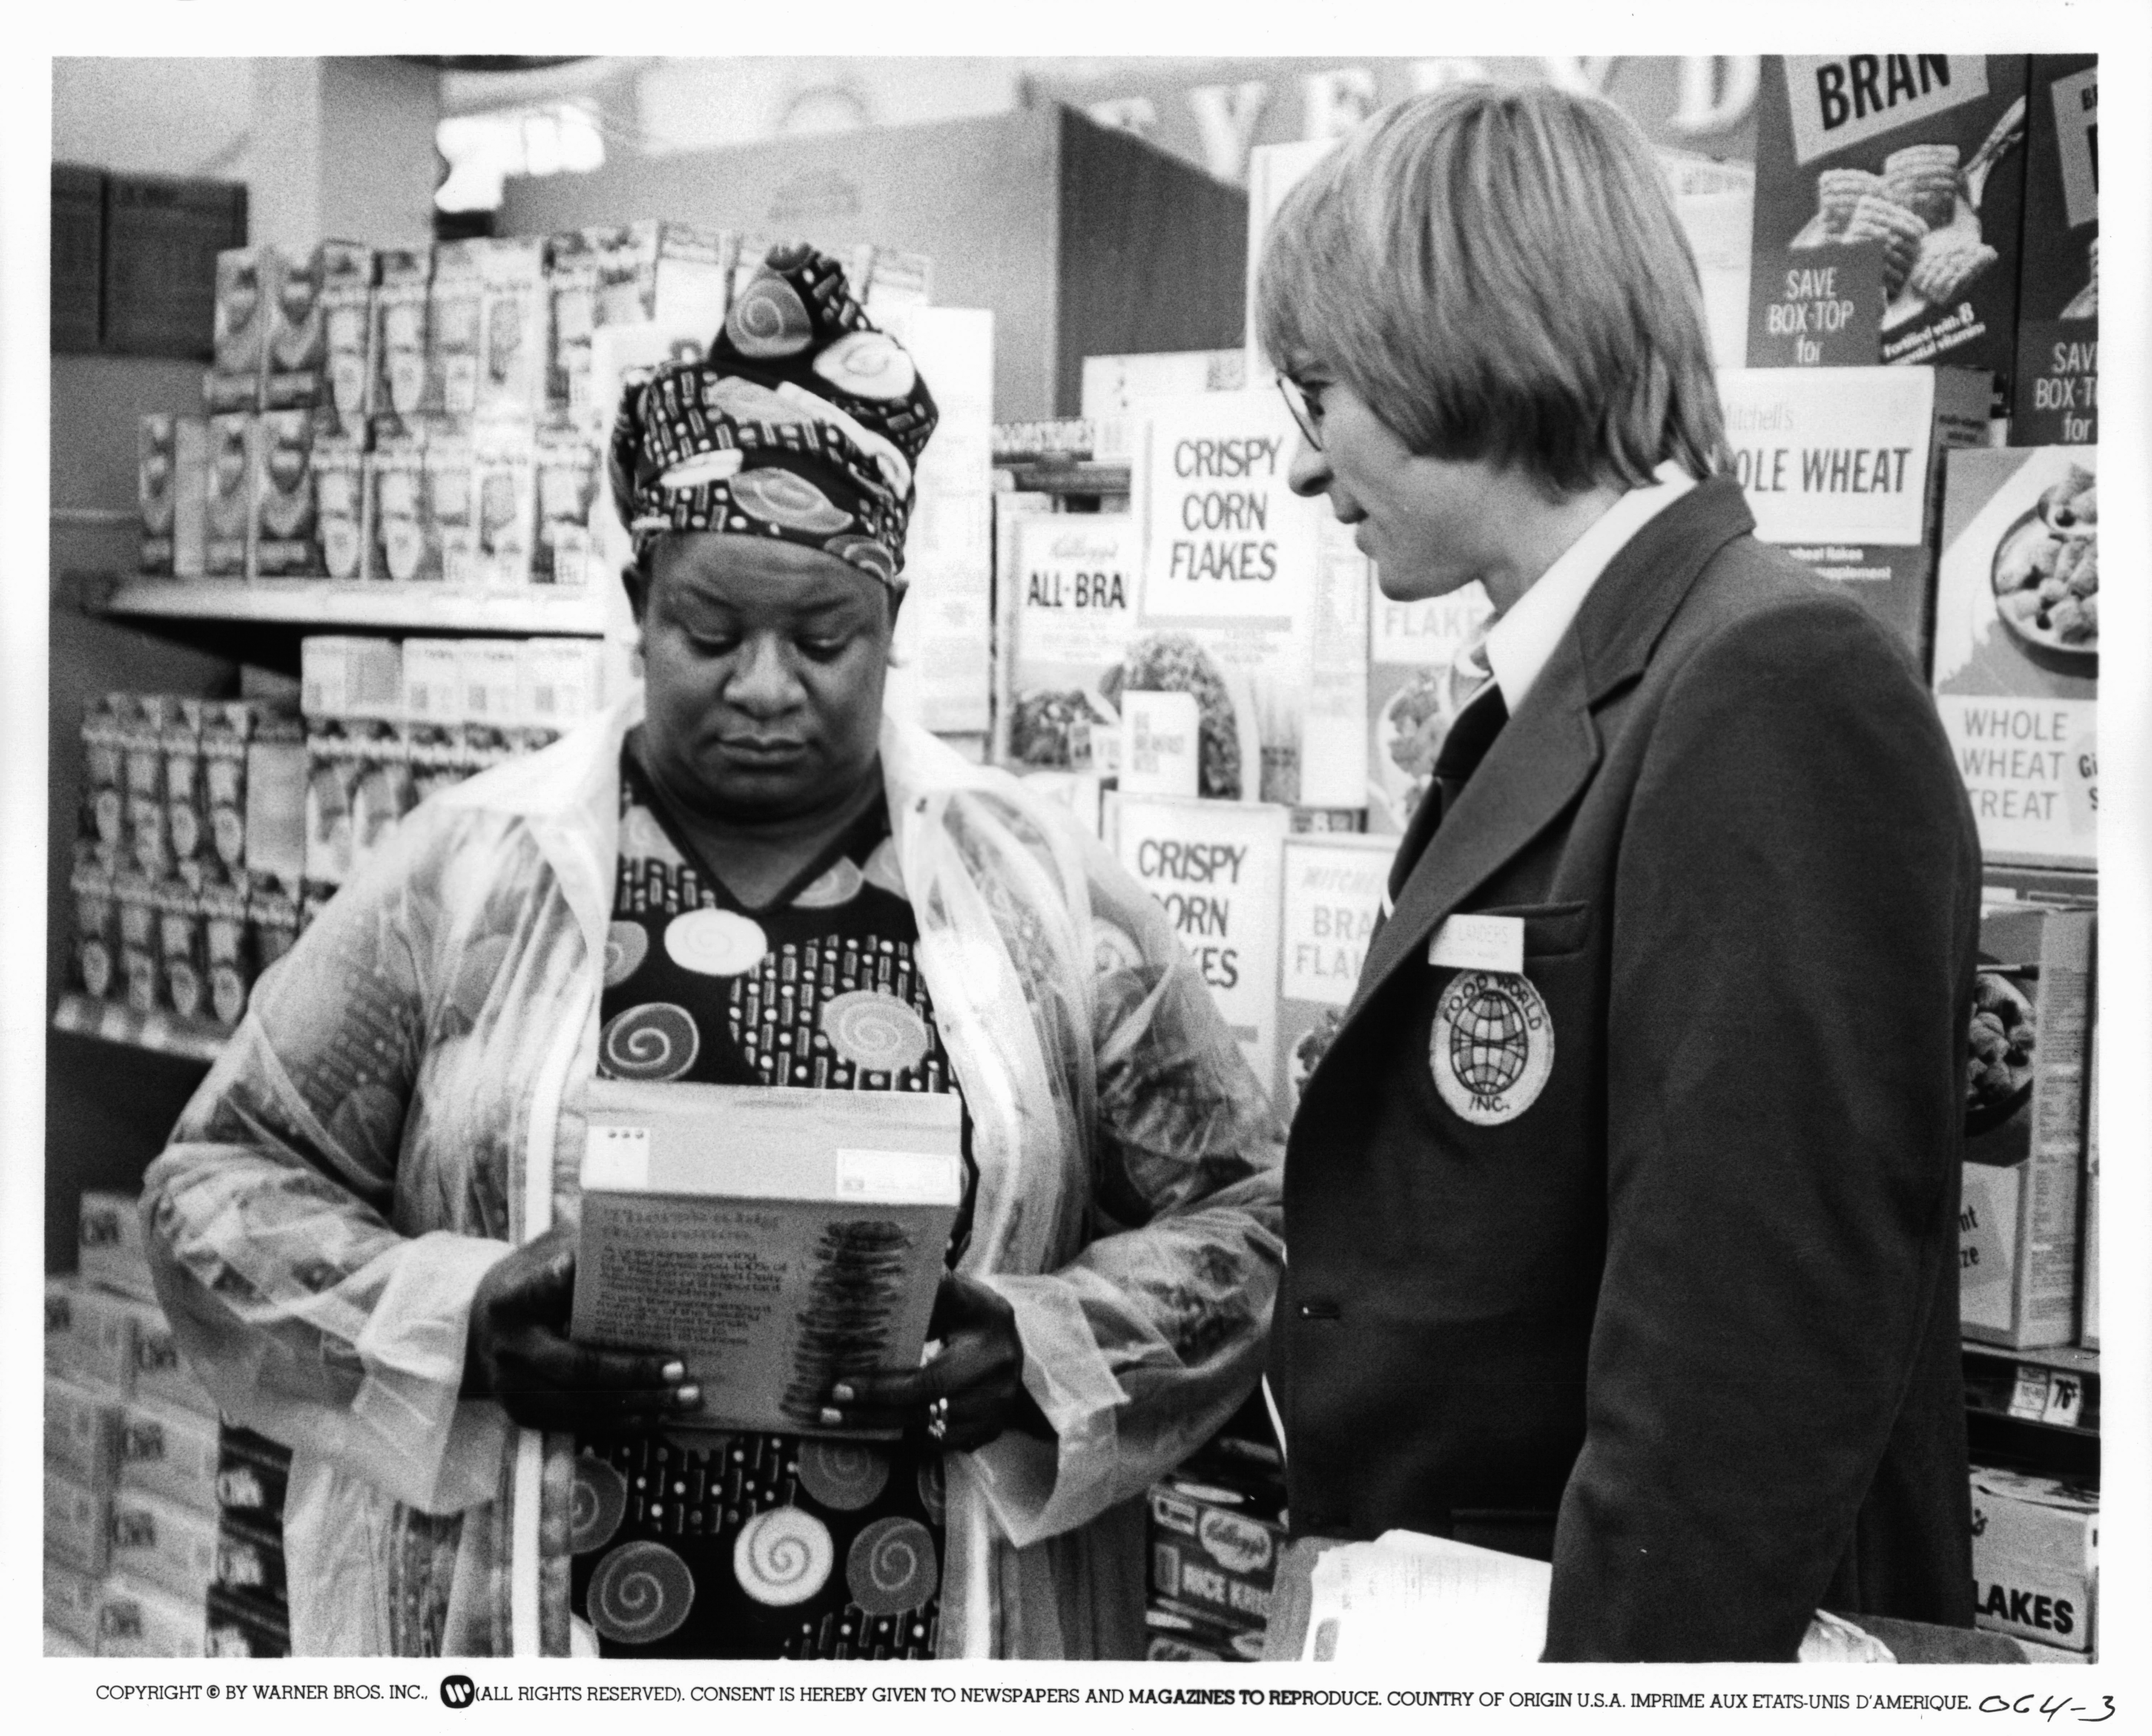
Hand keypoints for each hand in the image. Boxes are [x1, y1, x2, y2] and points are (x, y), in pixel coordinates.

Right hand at [461, 1222, 701, 1432]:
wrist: (486, 1326)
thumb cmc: (534, 1282)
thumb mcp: (547, 1254)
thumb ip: (581, 1247)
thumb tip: (638, 1239)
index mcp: (513, 1300)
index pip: (542, 1288)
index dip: (561, 1281)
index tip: (582, 1269)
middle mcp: (510, 1347)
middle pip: (575, 1365)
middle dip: (632, 1371)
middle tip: (679, 1368)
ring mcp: (512, 1387)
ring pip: (580, 1405)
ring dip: (637, 1405)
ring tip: (683, 1399)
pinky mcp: (522, 1414)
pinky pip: (577, 1425)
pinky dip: (620, 1424)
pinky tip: (657, 1416)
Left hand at [819, 1274, 1050, 1452]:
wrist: (1009, 1339)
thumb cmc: (973, 1311)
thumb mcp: (958, 1293)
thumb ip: (930, 1289)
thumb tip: (886, 1275)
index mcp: (988, 1344)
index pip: (929, 1378)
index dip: (883, 1387)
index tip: (840, 1387)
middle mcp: (999, 1383)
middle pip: (927, 1410)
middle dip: (873, 1412)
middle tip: (828, 1412)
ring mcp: (996, 1411)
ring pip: (932, 1433)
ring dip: (885, 1429)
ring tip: (842, 1422)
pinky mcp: (990, 1430)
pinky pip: (942, 1444)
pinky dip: (909, 1438)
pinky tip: (878, 1428)